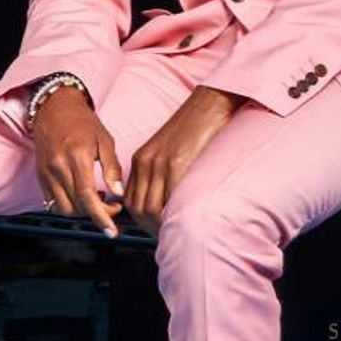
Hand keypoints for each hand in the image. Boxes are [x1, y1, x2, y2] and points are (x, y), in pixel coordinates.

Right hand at [31, 86, 124, 235]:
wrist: (54, 109)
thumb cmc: (82, 122)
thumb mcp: (105, 140)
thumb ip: (112, 168)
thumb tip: (118, 193)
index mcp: (77, 157)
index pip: (88, 197)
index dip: (101, 217)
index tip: (111, 230)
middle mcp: (59, 167)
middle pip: (77, 206)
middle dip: (96, 214)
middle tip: (112, 206)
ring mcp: (47, 173)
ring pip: (64, 208)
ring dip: (81, 211)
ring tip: (95, 199)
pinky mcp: (40, 176)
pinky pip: (52, 202)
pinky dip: (68, 205)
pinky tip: (81, 196)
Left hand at [125, 87, 242, 233]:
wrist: (210, 103)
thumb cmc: (196, 127)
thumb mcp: (170, 150)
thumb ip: (163, 172)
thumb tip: (168, 200)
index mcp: (142, 158)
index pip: (130, 200)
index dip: (141, 220)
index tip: (154, 229)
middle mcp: (146, 161)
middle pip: (137, 208)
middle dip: (149, 228)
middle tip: (165, 237)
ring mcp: (160, 163)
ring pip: (149, 208)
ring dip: (159, 226)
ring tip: (174, 233)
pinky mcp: (177, 163)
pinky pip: (169, 198)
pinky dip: (173, 214)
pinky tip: (183, 219)